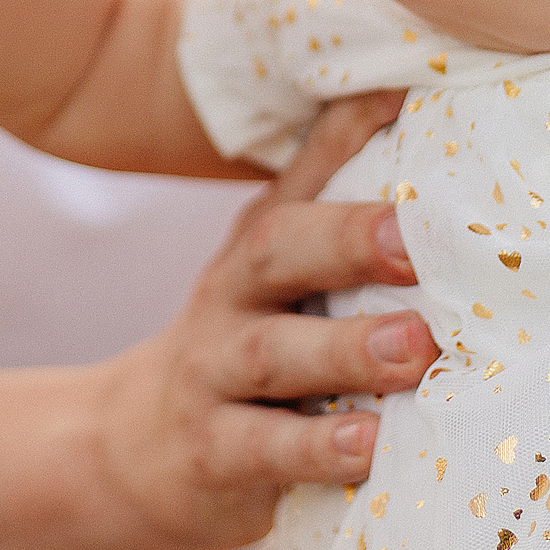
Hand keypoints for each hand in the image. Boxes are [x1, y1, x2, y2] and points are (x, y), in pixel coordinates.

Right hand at [90, 92, 434, 549]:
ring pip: (272, 353)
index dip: (347, 132)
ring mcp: (215, 370)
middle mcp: (233, 292)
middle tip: (413, 241)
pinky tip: (368, 445)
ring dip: (345, 349)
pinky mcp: (213, 449)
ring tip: (414, 350)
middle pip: (278, 250)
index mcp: (261, 241)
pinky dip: (315, 446)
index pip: (302, 176)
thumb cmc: (245, 339)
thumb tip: (413, 108)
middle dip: (347, 239)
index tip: (404, 99)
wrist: (135, 446)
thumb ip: (340, 206)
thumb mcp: (278, 271)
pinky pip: (263, 446)